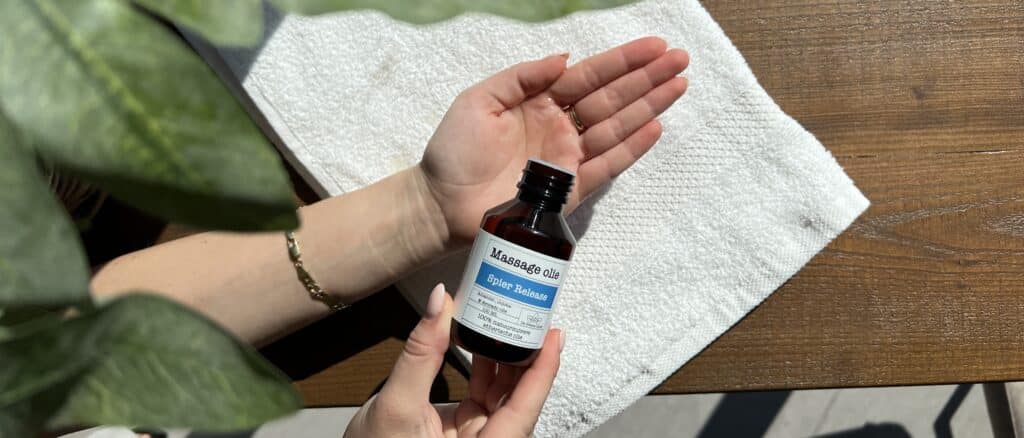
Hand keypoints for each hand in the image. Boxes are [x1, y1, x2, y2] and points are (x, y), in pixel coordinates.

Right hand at [345, 284, 563, 437]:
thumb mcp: (396, 404)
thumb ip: (421, 353)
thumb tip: (441, 302)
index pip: (524, 409)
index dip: (543, 370)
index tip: (553, 334)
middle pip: (519, 399)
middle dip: (526, 357)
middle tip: (529, 316)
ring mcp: (477, 436)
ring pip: (504, 394)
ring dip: (505, 357)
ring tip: (506, 319)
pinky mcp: (465, 427)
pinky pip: (485, 394)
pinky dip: (486, 366)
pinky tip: (484, 340)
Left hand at [419, 37, 688, 243]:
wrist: (441, 204)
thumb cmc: (454, 150)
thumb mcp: (480, 100)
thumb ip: (522, 77)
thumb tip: (565, 58)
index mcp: (540, 100)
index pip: (590, 75)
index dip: (623, 61)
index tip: (655, 46)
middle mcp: (560, 126)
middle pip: (612, 98)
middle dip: (647, 78)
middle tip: (681, 61)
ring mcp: (567, 158)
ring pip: (616, 127)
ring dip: (649, 107)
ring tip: (679, 86)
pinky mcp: (569, 191)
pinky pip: (606, 166)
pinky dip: (631, 148)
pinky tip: (655, 129)